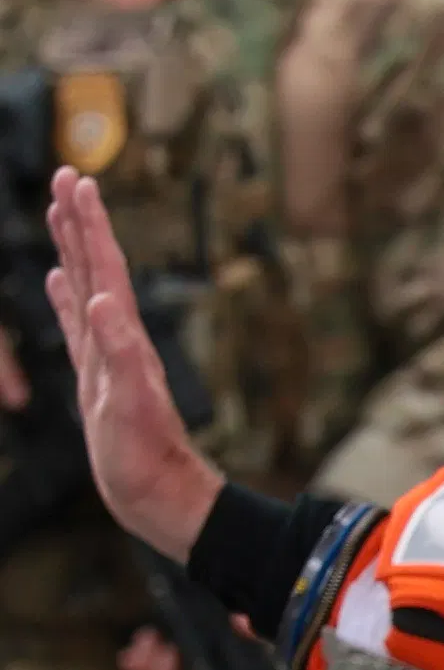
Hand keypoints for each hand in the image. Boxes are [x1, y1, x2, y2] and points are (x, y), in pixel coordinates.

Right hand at [46, 170, 217, 557]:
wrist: (157, 494)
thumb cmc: (144, 456)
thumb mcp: (129, 405)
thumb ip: (120, 354)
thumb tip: (102, 302)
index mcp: (123, 336)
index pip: (106, 268)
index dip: (91, 225)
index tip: (80, 182)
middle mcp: (117, 337)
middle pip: (96, 266)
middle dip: (80, 221)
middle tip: (68, 176)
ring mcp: (106, 354)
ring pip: (85, 286)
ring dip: (73, 249)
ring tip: (62, 212)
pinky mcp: (96, 375)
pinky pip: (76, 325)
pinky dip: (66, 298)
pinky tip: (60, 282)